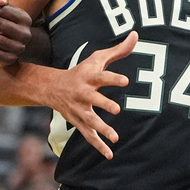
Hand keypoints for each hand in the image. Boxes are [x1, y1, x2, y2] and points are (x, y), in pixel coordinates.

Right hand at [49, 31, 137, 159]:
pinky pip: (88, 135)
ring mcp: (80, 110)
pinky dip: (98, 146)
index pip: (102, 76)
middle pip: (94, 99)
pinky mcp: (79, 122)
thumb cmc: (82, 71)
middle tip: (117, 109)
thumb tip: (136, 35)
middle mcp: (83, 94)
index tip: (126, 80)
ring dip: (102, 129)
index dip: (113, 78)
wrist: (53, 88)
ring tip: (115, 137)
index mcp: (89, 77)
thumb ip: (118, 50)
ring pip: (90, 120)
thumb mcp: (97, 59)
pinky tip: (110, 154)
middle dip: (104, 104)